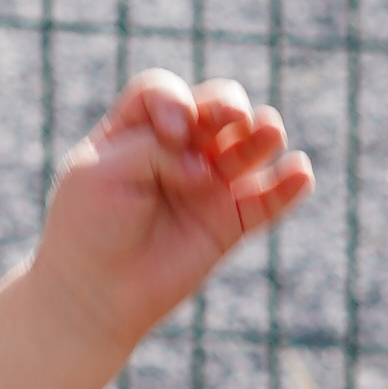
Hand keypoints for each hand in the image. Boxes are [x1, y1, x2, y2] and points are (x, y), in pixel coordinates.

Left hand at [35, 66, 312, 354]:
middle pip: (214, 109)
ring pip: (246, 146)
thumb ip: (151, 150)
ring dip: (262, 133)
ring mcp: (206, 185)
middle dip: (227, 105)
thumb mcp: (99, 173)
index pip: (163, 93)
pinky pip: (268, 200)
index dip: (174, 100)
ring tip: (269, 133)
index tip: (173, 132)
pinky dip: (288, 185)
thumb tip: (207, 168)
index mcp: (133, 132)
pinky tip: (300, 173)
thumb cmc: (87, 228)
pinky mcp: (229, 223)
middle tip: (232, 118)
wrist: (95, 295)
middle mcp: (175, 152)